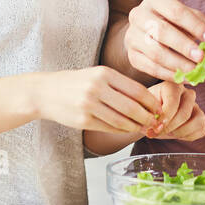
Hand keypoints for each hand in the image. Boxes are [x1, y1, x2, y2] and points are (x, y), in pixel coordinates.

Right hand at [29, 67, 162, 133]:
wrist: (45, 92)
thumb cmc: (75, 83)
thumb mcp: (96, 75)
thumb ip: (119, 85)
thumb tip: (147, 101)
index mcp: (104, 73)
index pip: (137, 90)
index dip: (152, 102)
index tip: (160, 109)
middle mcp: (96, 88)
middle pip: (132, 107)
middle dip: (148, 117)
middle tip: (155, 123)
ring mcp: (89, 105)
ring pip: (122, 121)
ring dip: (136, 127)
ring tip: (143, 128)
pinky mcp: (83, 120)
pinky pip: (109, 128)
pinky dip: (122, 130)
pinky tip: (127, 129)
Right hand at [124, 0, 204, 80]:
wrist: (145, 34)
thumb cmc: (172, 23)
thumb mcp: (187, 17)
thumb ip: (200, 24)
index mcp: (155, 0)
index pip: (176, 11)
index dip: (194, 26)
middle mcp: (138, 15)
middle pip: (161, 31)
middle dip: (184, 46)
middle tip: (201, 58)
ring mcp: (132, 36)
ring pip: (155, 52)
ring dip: (178, 64)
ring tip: (195, 71)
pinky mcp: (131, 55)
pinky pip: (151, 68)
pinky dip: (170, 75)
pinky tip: (185, 78)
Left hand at [145, 81, 204, 140]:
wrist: (151, 115)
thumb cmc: (147, 110)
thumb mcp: (145, 109)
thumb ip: (150, 115)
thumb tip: (158, 126)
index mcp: (172, 86)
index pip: (172, 103)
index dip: (164, 119)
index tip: (154, 128)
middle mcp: (187, 93)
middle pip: (185, 114)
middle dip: (170, 128)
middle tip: (157, 132)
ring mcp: (196, 106)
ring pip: (199, 121)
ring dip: (181, 132)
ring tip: (168, 133)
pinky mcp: (200, 118)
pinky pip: (202, 130)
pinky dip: (189, 136)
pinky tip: (176, 134)